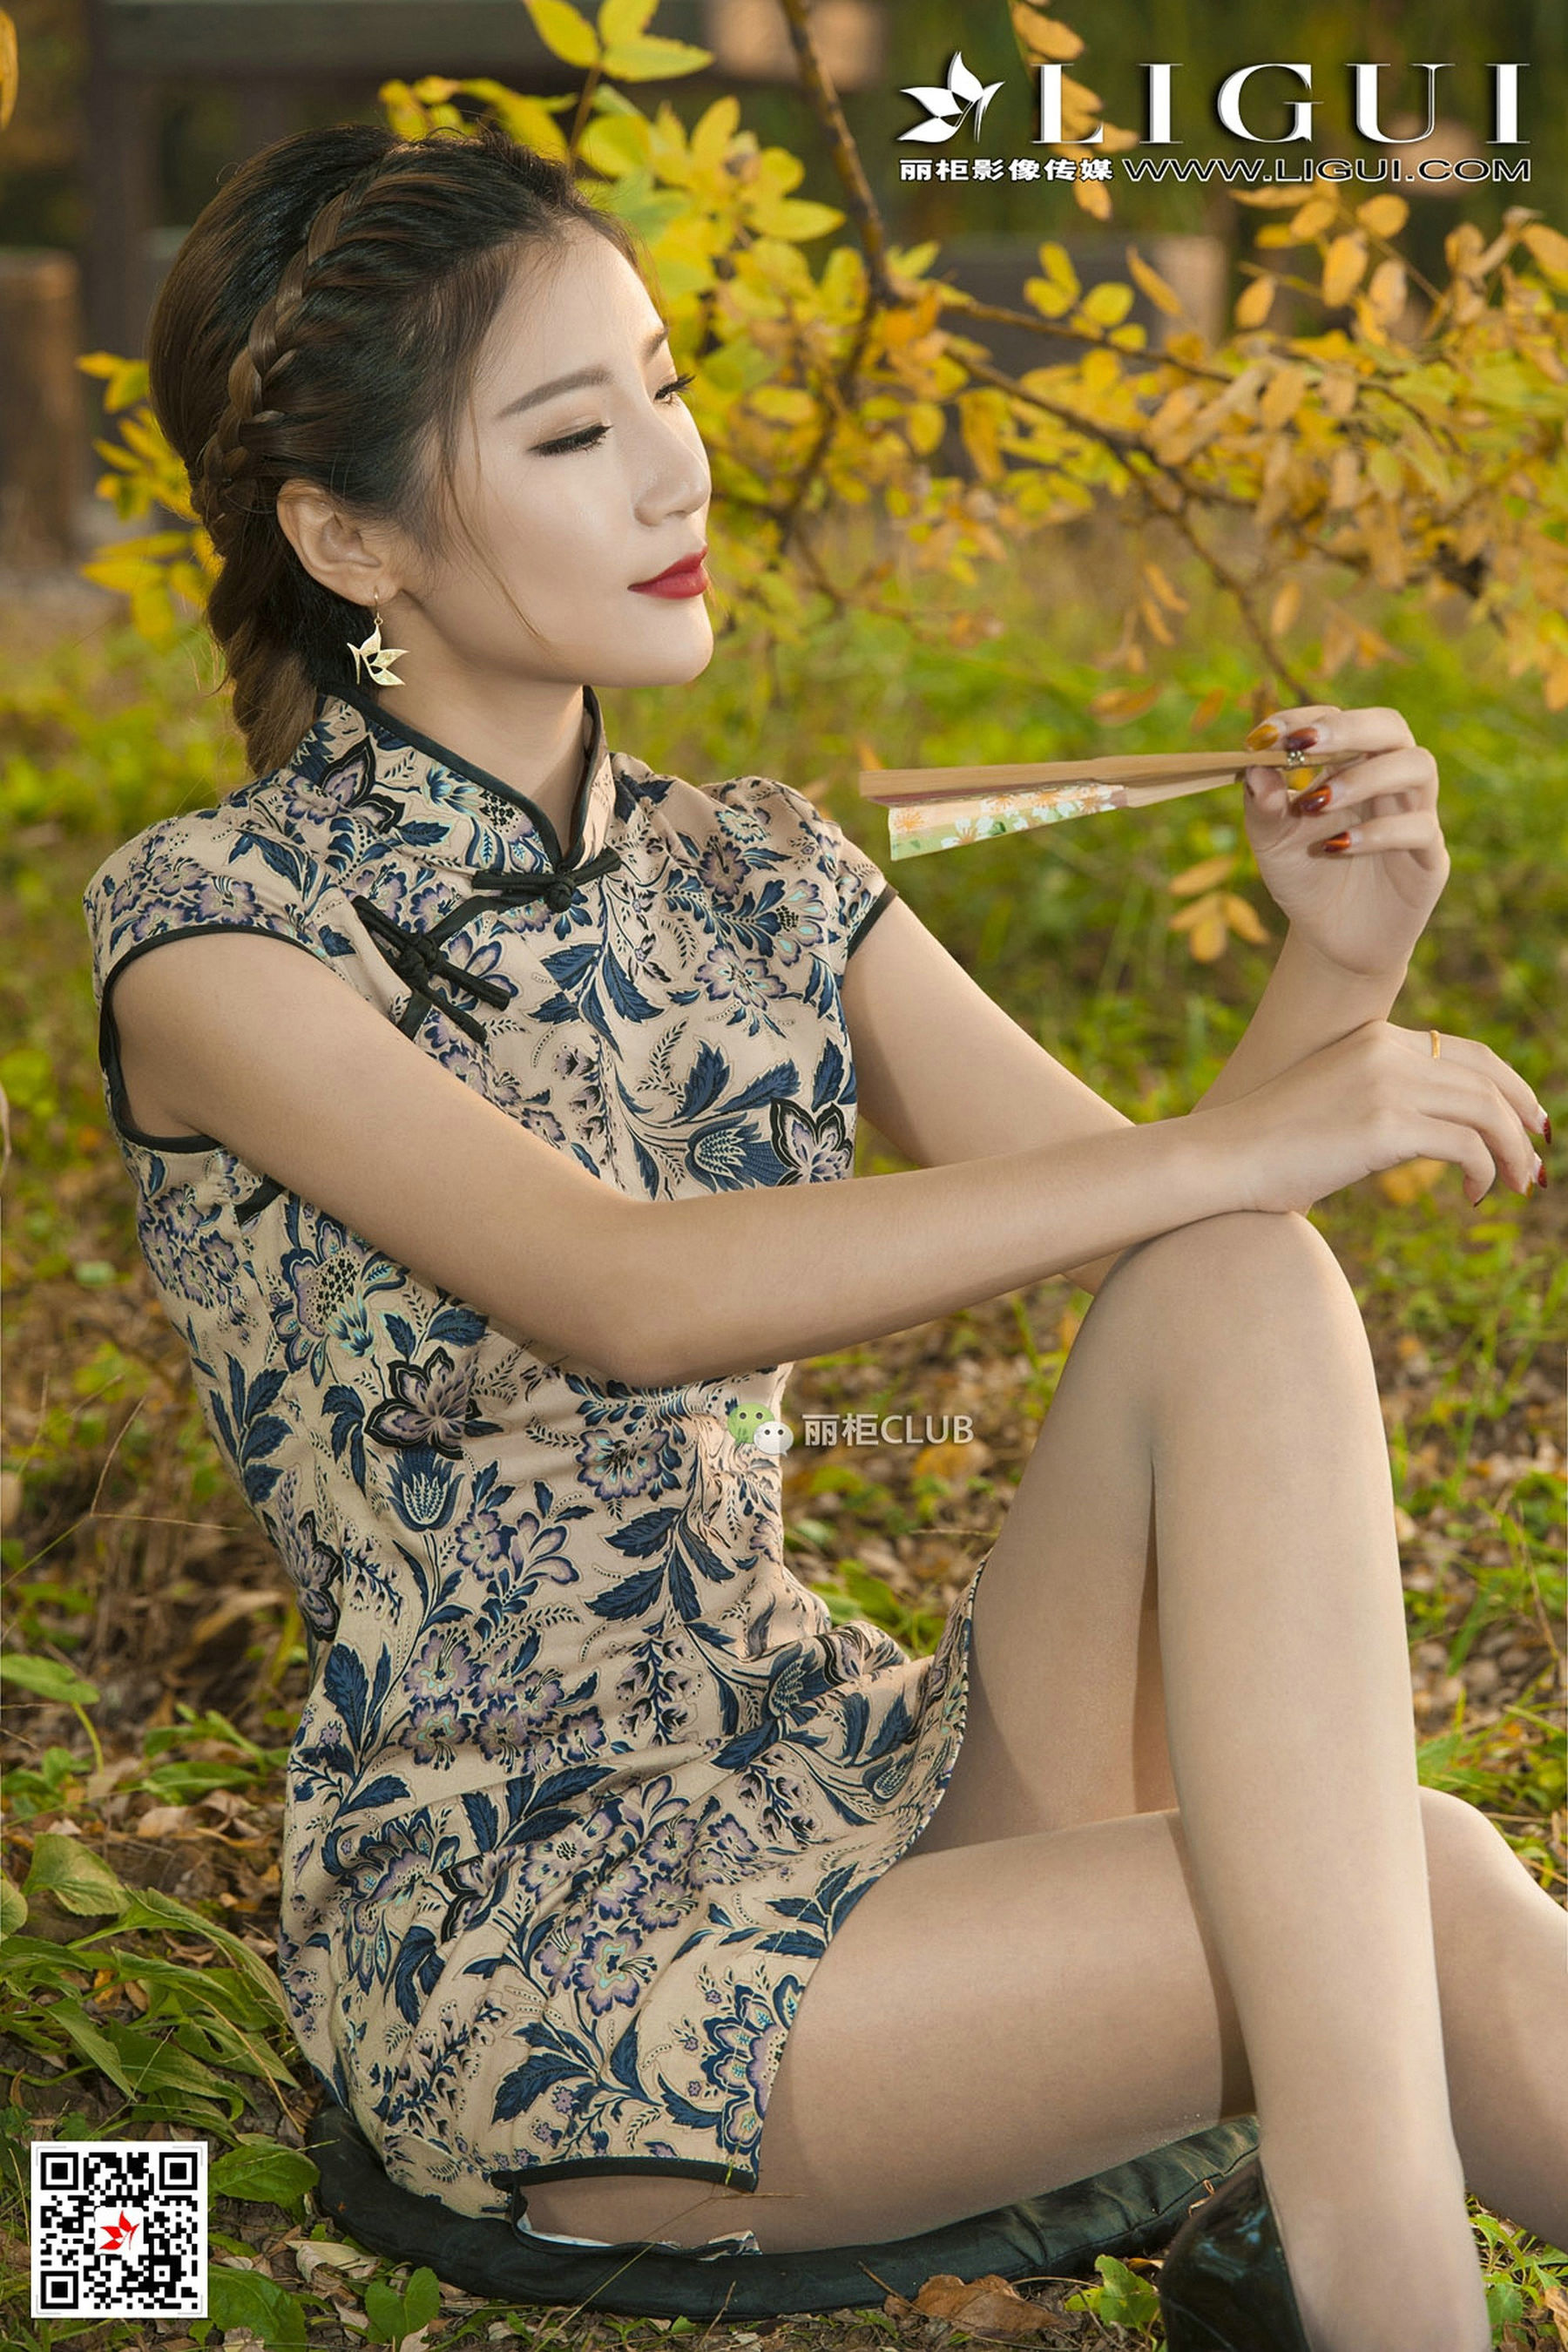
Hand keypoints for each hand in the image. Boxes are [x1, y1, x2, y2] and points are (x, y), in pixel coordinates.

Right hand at [1205, 1019, 1548, 1215]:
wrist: (1223, 1158)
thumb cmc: (1269, 1145)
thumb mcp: (1334, 1102)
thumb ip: (1383, 1099)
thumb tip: (1436, 1131)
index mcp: (1375, 1037)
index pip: (1466, 1052)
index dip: (1509, 1086)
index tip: (1528, 1121)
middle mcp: (1386, 1050)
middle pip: (1488, 1077)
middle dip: (1524, 1119)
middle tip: (1537, 1158)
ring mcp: (1386, 1084)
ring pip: (1486, 1111)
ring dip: (1513, 1152)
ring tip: (1516, 1184)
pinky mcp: (1385, 1125)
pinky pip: (1466, 1145)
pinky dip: (1484, 1171)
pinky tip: (1476, 1194)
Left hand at [1243, 703, 1448, 978]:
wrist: (1329, 938)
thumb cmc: (1305, 878)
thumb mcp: (1272, 845)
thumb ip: (1263, 809)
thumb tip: (1254, 769)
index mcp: (1348, 767)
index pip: (1339, 721)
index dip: (1304, 719)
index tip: (1266, 738)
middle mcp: (1386, 781)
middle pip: (1391, 727)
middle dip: (1349, 728)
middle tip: (1304, 744)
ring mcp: (1414, 815)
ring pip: (1417, 766)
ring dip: (1366, 776)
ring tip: (1318, 803)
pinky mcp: (1429, 857)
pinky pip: (1420, 828)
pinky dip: (1378, 832)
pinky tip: (1337, 847)